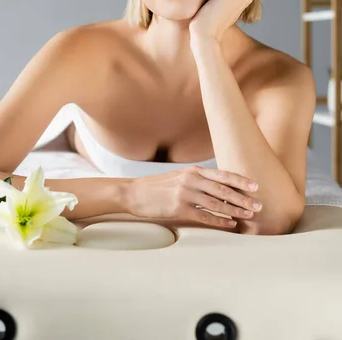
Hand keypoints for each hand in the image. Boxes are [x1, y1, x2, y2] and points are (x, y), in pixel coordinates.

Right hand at [126, 166, 261, 230]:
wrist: (135, 192)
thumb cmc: (159, 186)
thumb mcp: (180, 177)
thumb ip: (198, 179)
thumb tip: (219, 187)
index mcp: (193, 171)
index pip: (222, 175)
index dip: (240, 181)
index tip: (256, 186)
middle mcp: (191, 180)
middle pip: (223, 190)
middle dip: (243, 198)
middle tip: (259, 205)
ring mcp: (185, 194)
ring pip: (217, 203)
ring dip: (235, 210)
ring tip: (249, 215)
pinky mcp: (179, 208)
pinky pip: (204, 215)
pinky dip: (219, 221)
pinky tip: (230, 224)